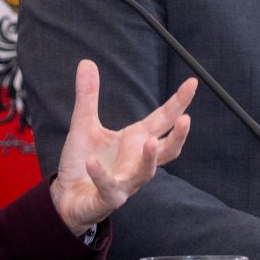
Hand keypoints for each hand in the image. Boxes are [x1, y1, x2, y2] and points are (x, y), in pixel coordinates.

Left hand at [49, 60, 196, 235]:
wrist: (66, 198)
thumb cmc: (82, 162)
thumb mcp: (83, 124)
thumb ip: (88, 96)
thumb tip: (87, 62)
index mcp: (135, 141)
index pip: (163, 120)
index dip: (178, 102)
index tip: (192, 83)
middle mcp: (136, 161)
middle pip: (167, 150)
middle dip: (179, 136)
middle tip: (187, 118)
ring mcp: (126, 182)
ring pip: (145, 173)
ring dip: (149, 158)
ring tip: (150, 142)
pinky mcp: (108, 198)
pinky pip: (108, 187)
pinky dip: (101, 175)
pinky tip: (92, 162)